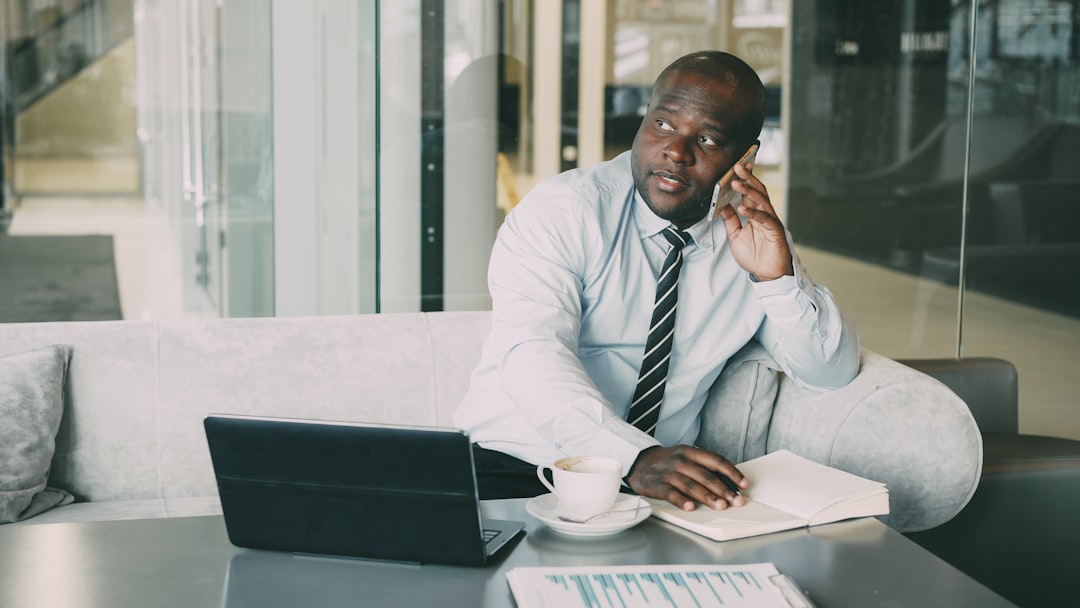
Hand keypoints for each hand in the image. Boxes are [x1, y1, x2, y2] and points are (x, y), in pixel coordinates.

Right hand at [625, 445, 748, 510]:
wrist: (639, 462)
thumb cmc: (668, 462)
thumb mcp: (686, 457)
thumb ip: (704, 468)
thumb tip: (729, 483)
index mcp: (691, 452)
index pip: (716, 461)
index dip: (732, 473)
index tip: (744, 484)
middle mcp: (681, 461)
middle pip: (706, 476)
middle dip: (724, 490)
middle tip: (737, 501)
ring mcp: (669, 473)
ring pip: (691, 485)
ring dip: (708, 497)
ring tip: (720, 506)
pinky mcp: (658, 484)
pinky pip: (671, 493)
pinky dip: (682, 500)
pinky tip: (691, 507)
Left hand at [718, 162, 793, 280]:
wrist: (767, 274)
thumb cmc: (754, 257)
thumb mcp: (735, 236)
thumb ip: (730, 220)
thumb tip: (722, 205)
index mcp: (755, 214)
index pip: (749, 193)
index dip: (744, 180)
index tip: (736, 168)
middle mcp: (764, 214)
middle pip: (757, 191)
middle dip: (747, 178)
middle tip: (737, 167)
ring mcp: (770, 221)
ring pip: (761, 200)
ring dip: (748, 191)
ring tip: (736, 183)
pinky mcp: (775, 230)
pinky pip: (764, 218)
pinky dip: (753, 212)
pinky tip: (742, 207)